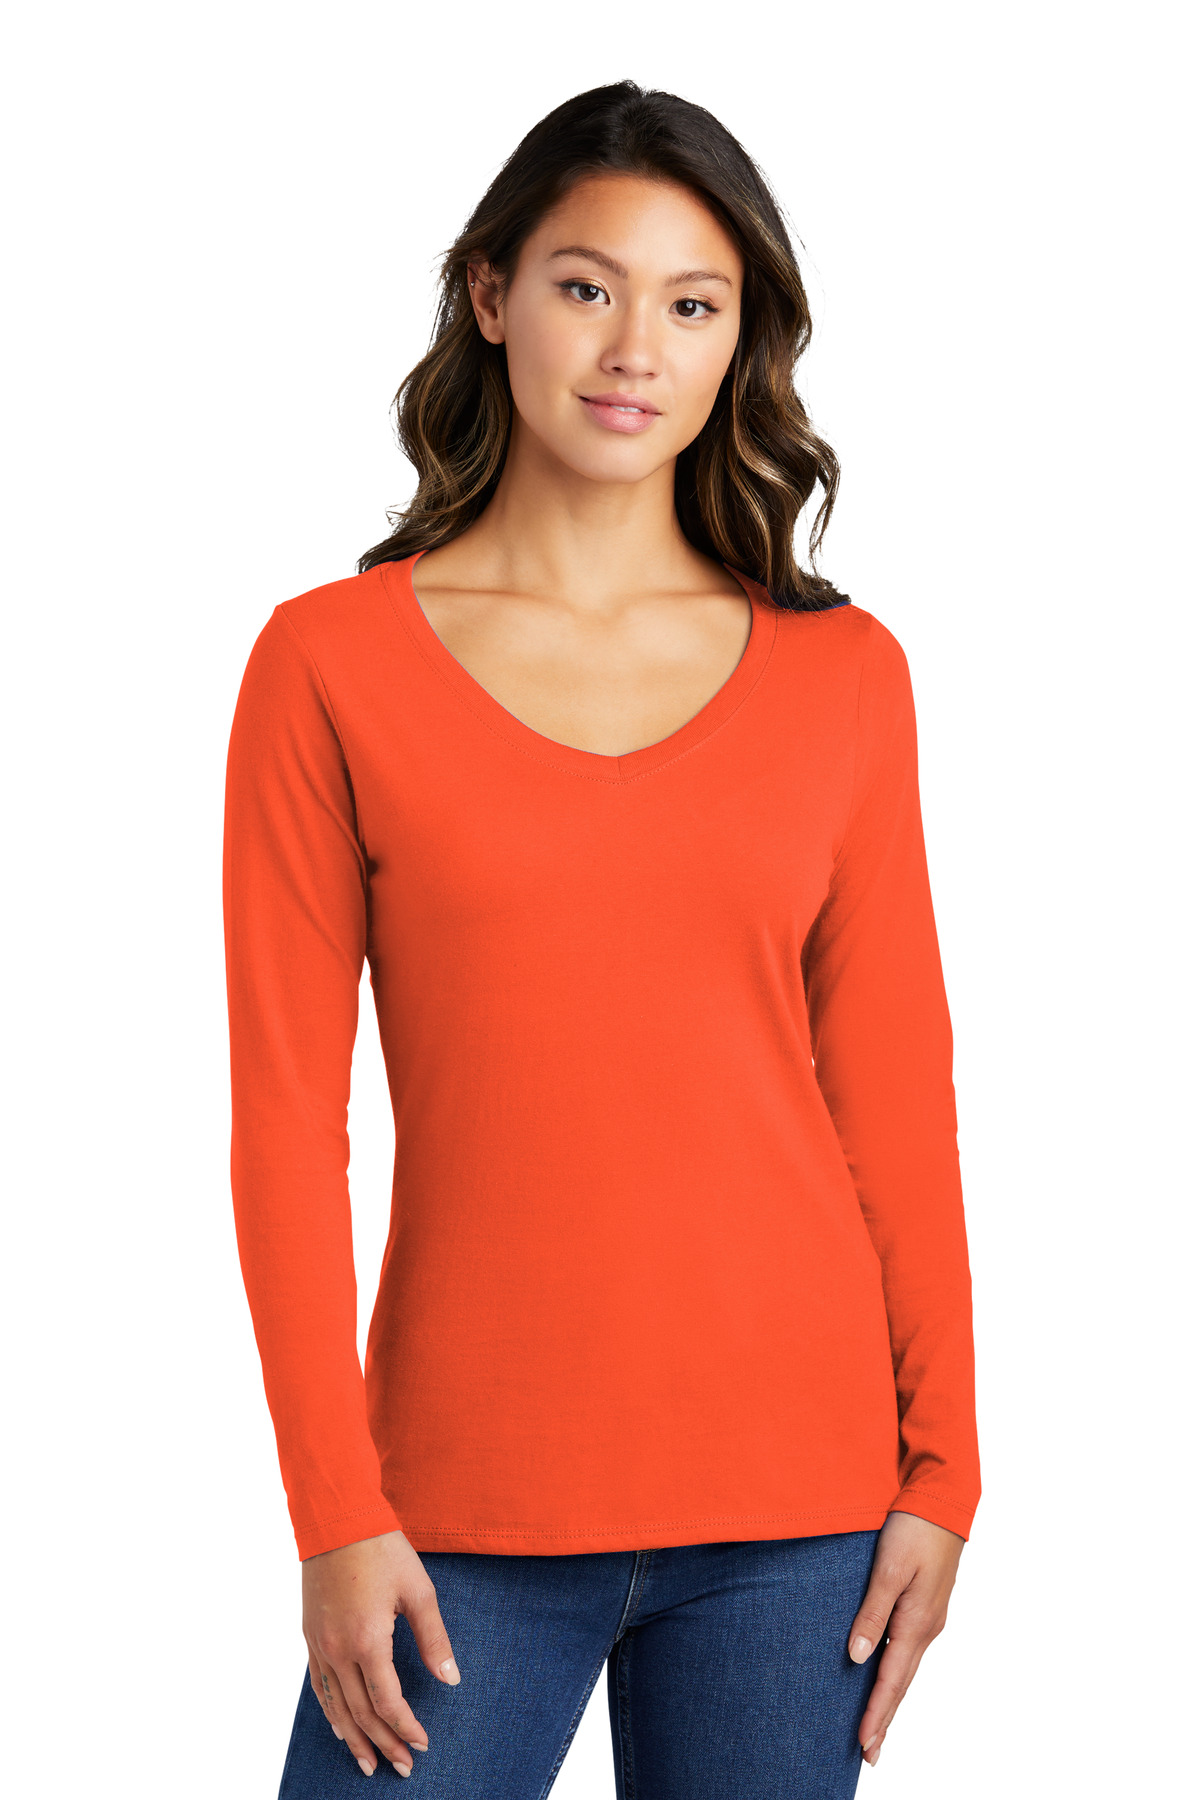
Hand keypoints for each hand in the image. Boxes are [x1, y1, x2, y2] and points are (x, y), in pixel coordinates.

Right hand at [302, 1528, 460, 1777]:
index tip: (422, 1743)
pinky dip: (329, 1712)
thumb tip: (450, 1680)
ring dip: (353, 1739)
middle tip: (402, 1767)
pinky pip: (318, 1685)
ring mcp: (320, 1644)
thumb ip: (434, 1639)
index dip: (405, 1727)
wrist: (338, 1520)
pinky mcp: (310, 1635)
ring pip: (334, 1706)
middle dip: (383, 1743)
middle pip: (360, 1712)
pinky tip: (339, 1727)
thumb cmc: (382, 1550)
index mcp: (368, 1641)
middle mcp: (338, 1649)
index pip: (387, 1701)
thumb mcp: (418, 1590)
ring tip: (368, 1765)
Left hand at [848, 1510, 963, 1767]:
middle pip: (902, 1683)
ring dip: (891, 1699)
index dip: (876, 1713)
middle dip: (884, 1718)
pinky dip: (897, 1673)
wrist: (943, 1501)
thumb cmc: (913, 1529)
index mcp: (917, 1622)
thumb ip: (872, 1612)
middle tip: (870, 1754)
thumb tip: (858, 1656)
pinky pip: (909, 1650)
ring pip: (906, 1668)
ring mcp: (929, 1617)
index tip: (862, 1744)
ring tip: (876, 1727)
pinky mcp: (926, 1605)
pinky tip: (887, 1677)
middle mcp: (926, 1627)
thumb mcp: (888, 1568)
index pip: (892, 1679)